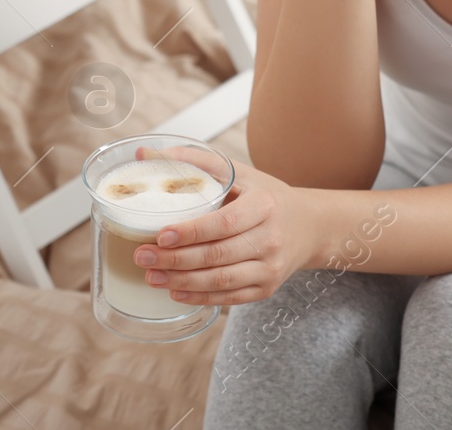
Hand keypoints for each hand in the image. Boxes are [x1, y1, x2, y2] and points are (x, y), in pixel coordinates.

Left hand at [132, 154, 319, 306]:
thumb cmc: (265, 196)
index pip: (224, 223)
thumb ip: (195, 161)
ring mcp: (270, 268)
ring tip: (151, 277)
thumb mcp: (239, 172)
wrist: (308, 226)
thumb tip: (144, 154)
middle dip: (175, 260)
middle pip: (218, 255)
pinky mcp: (267, 288)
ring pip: (221, 280)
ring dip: (182, 281)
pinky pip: (229, 296)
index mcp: (264, 205)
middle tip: (143, 257)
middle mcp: (270, 239)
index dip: (191, 232)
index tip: (160, 235)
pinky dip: (200, 296)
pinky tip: (175, 291)